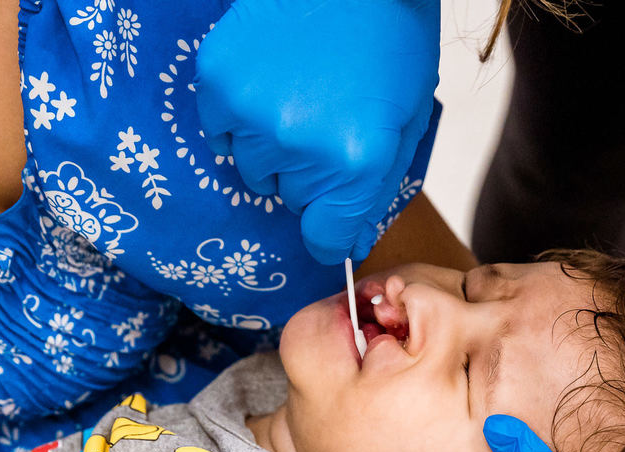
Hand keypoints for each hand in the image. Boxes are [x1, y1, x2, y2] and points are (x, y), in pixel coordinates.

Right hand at [195, 0, 439, 264]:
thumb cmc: (390, 38)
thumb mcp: (406, 121)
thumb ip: (375, 187)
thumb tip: (348, 240)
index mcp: (358, 162)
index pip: (327, 239)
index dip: (332, 230)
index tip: (332, 219)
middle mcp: (301, 148)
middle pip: (293, 202)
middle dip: (311, 176)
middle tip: (328, 123)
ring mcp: (253, 115)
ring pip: (254, 171)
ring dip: (274, 149)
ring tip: (298, 98)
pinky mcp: (218, 83)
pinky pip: (221, 134)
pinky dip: (240, 120)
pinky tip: (268, 84)